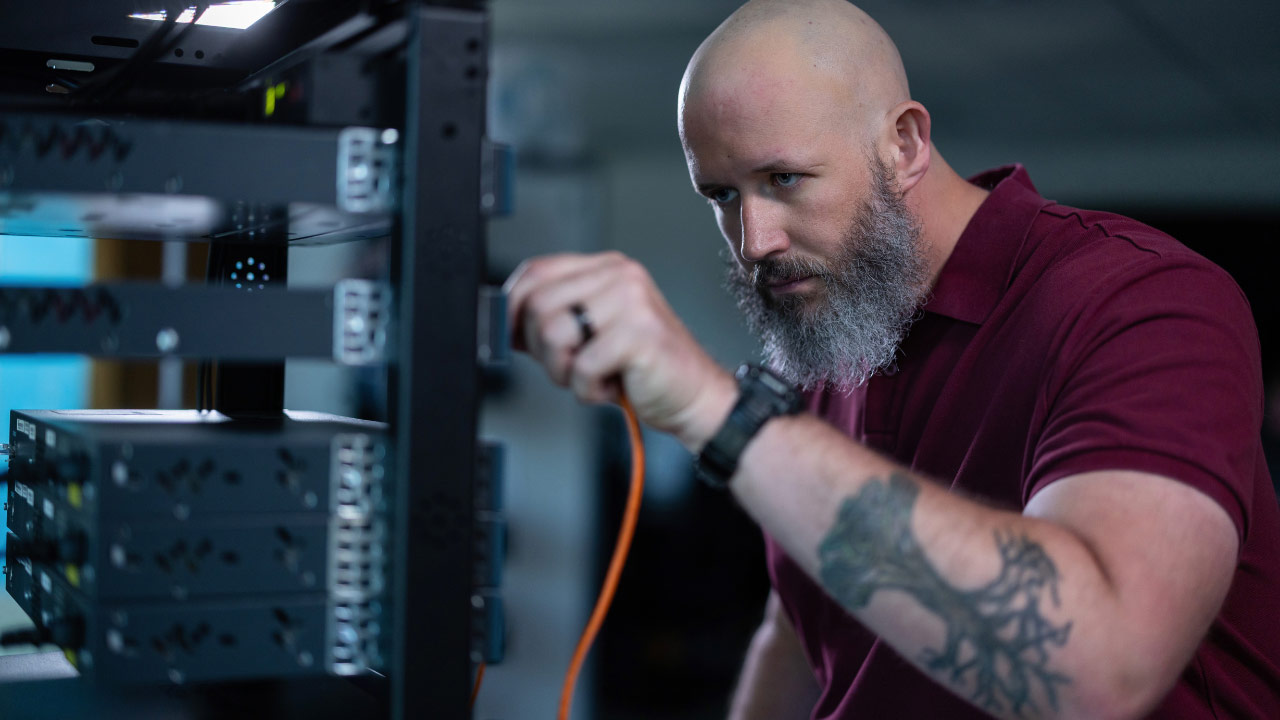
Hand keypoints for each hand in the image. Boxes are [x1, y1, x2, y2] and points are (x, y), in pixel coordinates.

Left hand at [504, 251, 736, 450]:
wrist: (695, 397)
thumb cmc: (642, 368)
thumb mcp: (592, 334)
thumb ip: (555, 319)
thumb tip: (503, 324)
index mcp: (606, 268)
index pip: (536, 271)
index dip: (512, 307)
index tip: (513, 337)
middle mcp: (620, 275)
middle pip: (538, 304)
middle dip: (542, 349)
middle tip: (572, 366)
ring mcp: (631, 302)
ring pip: (554, 333)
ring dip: (564, 372)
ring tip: (595, 376)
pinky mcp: (639, 334)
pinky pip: (581, 366)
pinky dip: (589, 390)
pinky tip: (614, 386)